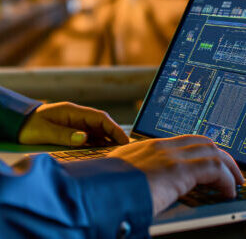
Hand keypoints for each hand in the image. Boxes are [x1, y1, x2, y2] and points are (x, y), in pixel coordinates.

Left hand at [18, 102, 128, 146]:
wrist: (14, 123)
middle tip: (126, 152)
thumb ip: (64, 135)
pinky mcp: (69, 132)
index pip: (99, 117)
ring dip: (106, 142)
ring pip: (95, 132)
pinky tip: (101, 155)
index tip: (124, 141)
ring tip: (117, 156)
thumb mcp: (45, 131)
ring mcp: (72, 124)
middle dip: (114, 136)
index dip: (114, 128)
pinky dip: (96, 145)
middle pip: (101, 125)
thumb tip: (84, 138)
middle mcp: (74, 116)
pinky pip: (87, 138)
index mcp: (71, 111)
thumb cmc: (28, 126)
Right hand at [109, 135, 243, 214]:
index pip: (182, 141)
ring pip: (211, 149)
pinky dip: (226, 179)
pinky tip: (226, 192)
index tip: (210, 167)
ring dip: (228, 167)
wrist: (100, 190)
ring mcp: (168, 154)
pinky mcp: (177, 169)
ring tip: (233, 184)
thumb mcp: (120, 176)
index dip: (201, 151)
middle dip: (220, 156)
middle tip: (230, 174)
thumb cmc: (105, 187)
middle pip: (200, 140)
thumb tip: (135, 187)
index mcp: (145, 147)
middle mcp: (159, 146)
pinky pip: (214, 167)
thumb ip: (132, 175)